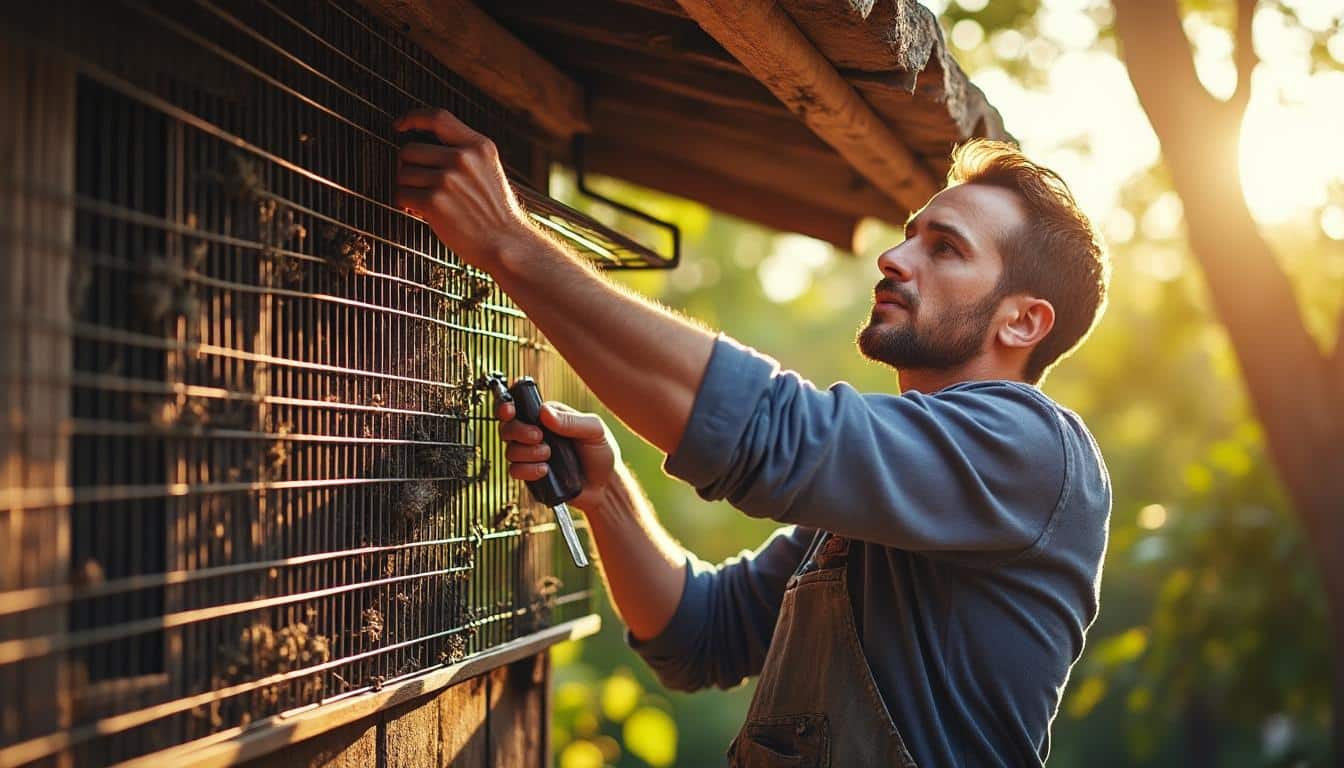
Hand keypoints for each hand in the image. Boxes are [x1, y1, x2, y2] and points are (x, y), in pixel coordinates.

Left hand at [393, 109, 533, 269]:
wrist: (507, 244)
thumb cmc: (496, 213)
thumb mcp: (489, 170)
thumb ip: (464, 153)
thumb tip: (421, 148)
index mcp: (479, 146)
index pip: (438, 118)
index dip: (413, 118)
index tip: (399, 126)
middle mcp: (463, 158)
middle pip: (410, 150)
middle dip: (408, 168)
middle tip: (419, 184)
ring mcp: (447, 179)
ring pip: (402, 174)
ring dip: (407, 189)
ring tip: (425, 202)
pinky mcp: (434, 201)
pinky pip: (401, 195)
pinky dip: (405, 205)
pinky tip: (420, 213)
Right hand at [495, 399, 619, 511]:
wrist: (605, 485)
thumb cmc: (601, 452)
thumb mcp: (594, 431)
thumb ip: (572, 421)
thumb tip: (544, 413)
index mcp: (548, 416)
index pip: (519, 405)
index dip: (506, 406)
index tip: (510, 411)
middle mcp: (535, 433)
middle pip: (508, 427)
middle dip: (518, 431)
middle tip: (539, 437)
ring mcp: (531, 454)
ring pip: (510, 450)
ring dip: (527, 453)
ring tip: (548, 456)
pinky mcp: (531, 474)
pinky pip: (515, 471)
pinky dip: (527, 470)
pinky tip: (545, 471)